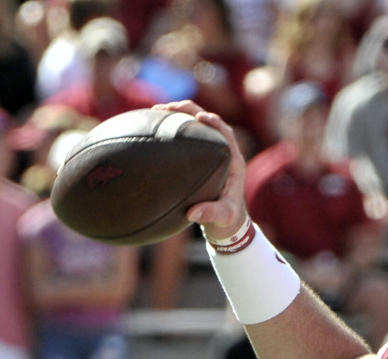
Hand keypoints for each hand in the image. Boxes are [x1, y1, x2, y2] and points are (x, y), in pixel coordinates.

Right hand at [151, 101, 247, 239]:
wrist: (228, 223)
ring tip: (156, 110)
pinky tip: (153, 127)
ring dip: (179, 115)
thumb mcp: (223, 217)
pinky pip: (187, 137)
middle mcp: (223, 153)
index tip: (199, 117)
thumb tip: (192, 213)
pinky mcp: (200, 157)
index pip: (226, 134)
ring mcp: (211, 153)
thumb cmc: (228, 220)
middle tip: (167, 106)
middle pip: (209, 122)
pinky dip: (173, 129)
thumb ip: (210, 214)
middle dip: (190, 110)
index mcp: (233, 162)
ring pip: (197, 126)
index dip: (214, 122)